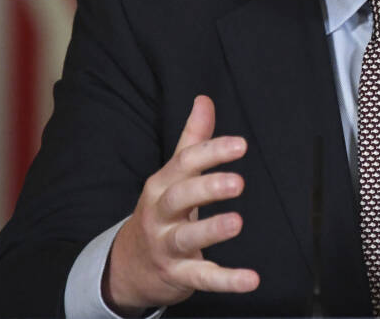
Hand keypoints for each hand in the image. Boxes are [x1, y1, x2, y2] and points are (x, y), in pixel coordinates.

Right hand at [104, 95, 259, 312]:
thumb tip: (204, 100)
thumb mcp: (172, 175)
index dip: (212, 152)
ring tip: (237, 222)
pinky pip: (202, 277)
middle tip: (238, 182)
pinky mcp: (178, 274)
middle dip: (207, 188)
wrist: (129, 265)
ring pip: (187, 237)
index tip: (241, 144)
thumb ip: (192, 139)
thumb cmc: (161, 212)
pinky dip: (226, 280)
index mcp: (162, 185)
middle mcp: (161, 214)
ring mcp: (167, 245)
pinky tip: (250, 279)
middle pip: (180, 197)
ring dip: (211, 230)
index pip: (185, 163)